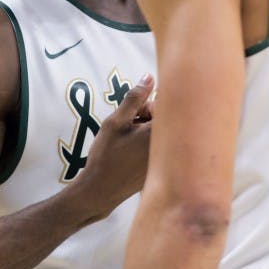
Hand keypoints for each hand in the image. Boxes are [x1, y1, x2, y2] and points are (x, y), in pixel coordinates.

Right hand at [72, 74, 154, 219]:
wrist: (101, 191)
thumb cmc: (107, 155)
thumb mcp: (116, 121)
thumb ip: (135, 98)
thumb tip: (149, 77)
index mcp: (159, 133)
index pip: (166, 106)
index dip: (148, 105)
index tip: (134, 114)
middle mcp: (168, 147)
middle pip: (166, 120)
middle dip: (148, 117)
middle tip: (129, 127)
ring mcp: (166, 160)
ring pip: (161, 134)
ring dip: (147, 131)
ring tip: (127, 142)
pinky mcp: (162, 168)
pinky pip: (159, 148)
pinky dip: (147, 145)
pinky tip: (131, 154)